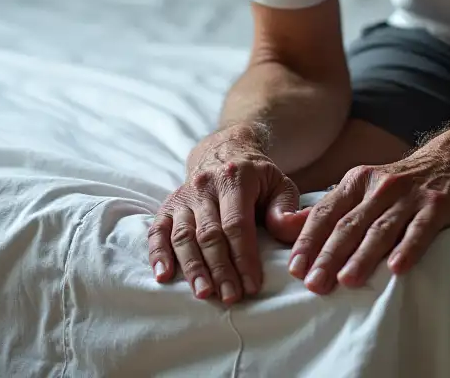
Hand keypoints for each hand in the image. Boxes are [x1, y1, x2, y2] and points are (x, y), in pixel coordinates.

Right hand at [147, 123, 308, 303]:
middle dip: (221, 269)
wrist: (225, 153)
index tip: (252, 285)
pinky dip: (158, 255)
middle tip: (231, 297)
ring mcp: (183, 196)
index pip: (237, 223)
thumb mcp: (279, 184)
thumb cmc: (257, 178)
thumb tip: (292, 228)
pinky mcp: (167, 206)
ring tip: (205, 294)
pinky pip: (158, 231)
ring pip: (184, 236)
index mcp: (235, 178)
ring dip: (193, 268)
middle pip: (210, 234)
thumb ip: (286, 208)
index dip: (244, 257)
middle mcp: (205, 185)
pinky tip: (163, 276)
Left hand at [287, 147, 449, 294]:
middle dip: (330, 255)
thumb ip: (332, 208)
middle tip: (314, 284)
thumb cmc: (401, 183)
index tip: (295, 268)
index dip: (309, 240)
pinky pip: (421, 229)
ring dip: (363, 255)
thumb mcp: (363, 186)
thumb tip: (287, 228)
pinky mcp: (437, 205)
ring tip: (347, 280)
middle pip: (350, 224)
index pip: (326, 212)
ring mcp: (409, 195)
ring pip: (382, 228)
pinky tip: (397, 268)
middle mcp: (380, 186)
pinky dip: (408, 248)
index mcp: (357, 181)